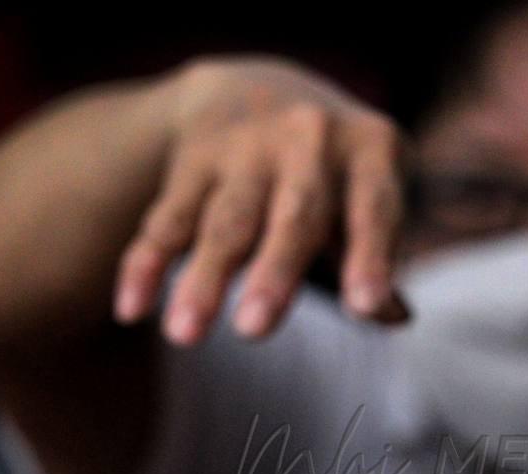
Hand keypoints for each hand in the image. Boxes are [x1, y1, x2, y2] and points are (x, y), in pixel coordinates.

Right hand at [114, 57, 406, 344]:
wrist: (260, 84)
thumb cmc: (339, 173)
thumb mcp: (372, 195)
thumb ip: (379, 257)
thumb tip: (395, 316)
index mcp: (372, 148)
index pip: (374, 211)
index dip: (370, 258)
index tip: (365, 308)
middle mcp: (312, 136)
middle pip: (293, 216)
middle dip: (273, 273)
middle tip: (254, 332)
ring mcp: (247, 143)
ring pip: (225, 222)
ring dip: (202, 280)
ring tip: (184, 336)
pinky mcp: (193, 156)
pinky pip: (167, 217)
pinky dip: (146, 263)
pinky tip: (132, 309)